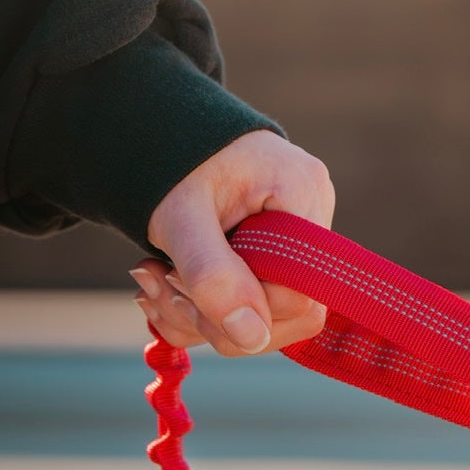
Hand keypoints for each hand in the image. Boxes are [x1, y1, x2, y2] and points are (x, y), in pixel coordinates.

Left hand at [131, 130, 334, 355]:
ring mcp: (302, 244)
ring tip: (153, 281)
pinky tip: (167, 285)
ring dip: (202, 319)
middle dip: (219, 319)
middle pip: (293, 314)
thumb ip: (212, 274)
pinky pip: (254, 310)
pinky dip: (203, 312)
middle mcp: (315, 218)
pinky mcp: (280, 262)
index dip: (246, 307)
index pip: (300, 292)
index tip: (183, 283)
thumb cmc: (170, 159)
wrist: (156, 131)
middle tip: (162, 290)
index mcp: (303, 192)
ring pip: (271, 320)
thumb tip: (251, 337)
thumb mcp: (180, 216)